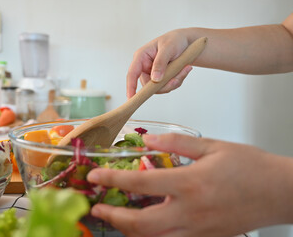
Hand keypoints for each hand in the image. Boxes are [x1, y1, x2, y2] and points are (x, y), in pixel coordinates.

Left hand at [87, 133, 292, 236]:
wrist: (278, 192)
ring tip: (114, 215)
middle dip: (112, 215)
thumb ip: (176, 144)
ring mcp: (196, 230)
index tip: (94, 175)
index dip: (112, 178)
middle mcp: (189, 211)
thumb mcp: (212, 146)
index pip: (140, 181)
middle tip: (96, 205)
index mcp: (190, 183)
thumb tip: (148, 140)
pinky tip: (143, 225)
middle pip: (140, 223)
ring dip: (127, 229)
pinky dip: (151, 235)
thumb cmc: (249, 166)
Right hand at [127, 30, 191, 97]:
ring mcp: (152, 74)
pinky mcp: (161, 78)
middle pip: (148, 85)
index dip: (130, 86)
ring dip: (174, 82)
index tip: (130, 98)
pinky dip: (178, 80)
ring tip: (185, 69)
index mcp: (141, 57)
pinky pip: (167, 86)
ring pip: (159, 88)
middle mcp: (144, 67)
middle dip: (164, 84)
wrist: (186, 42)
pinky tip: (184, 70)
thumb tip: (155, 79)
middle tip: (177, 79)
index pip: (132, 74)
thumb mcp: (168, 48)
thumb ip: (160, 63)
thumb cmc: (174, 40)